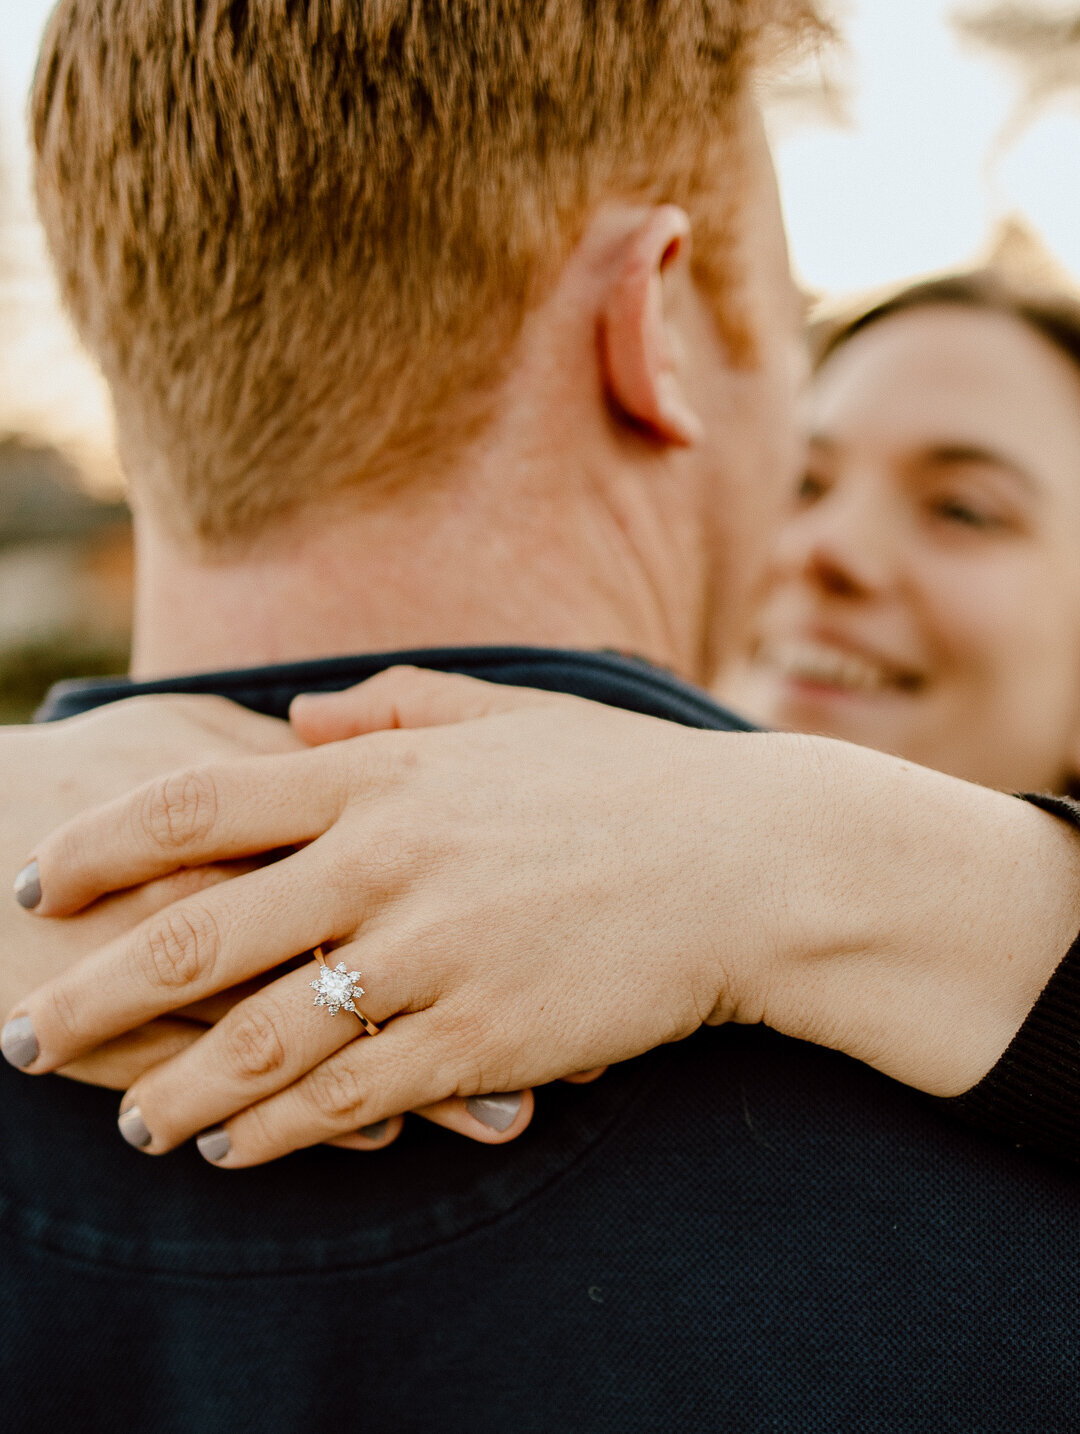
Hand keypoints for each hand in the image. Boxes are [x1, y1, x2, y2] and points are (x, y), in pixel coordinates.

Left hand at [3, 671, 768, 1165]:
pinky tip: (235, 1152)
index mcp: (383, 776)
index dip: (98, 846)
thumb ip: (391, 705)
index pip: (196, 806)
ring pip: (257, 1041)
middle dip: (88, 994)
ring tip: (129, 1121)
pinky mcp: (481, 1038)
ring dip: (174, 1091)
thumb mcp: (507, 713)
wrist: (746, 863)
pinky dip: (277, 1133)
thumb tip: (289, 717)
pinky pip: (348, 1099)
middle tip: (24, 1032)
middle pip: (193, 937)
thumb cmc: (625, 783)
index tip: (38, 882)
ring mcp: (430, 954)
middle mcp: (386, 862)